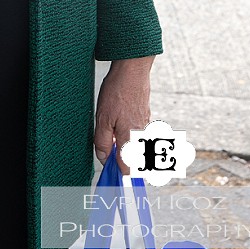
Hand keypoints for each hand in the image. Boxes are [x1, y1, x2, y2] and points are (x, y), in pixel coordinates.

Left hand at [94, 56, 155, 172]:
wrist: (133, 72)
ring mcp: (146, 128)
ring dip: (127, 149)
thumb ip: (104, 142)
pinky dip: (130, 137)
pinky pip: (140, 136)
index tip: (110, 176)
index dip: (118, 174)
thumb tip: (104, 160)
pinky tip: (120, 124)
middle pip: (135, 161)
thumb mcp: (102, 118)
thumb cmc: (117, 92)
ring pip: (138, 149)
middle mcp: (142, 137)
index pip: (128, 169)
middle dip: (123, 163)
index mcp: (132, 139)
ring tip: (114, 137)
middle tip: (110, 155)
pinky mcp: (147, 120)